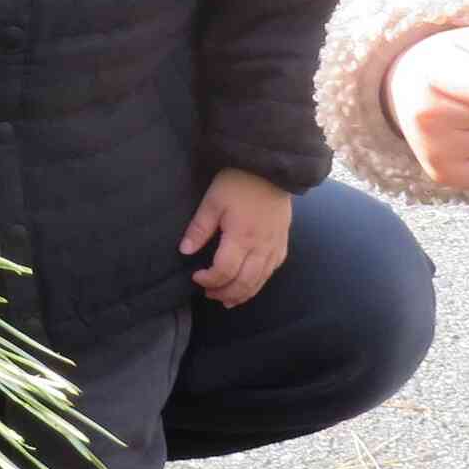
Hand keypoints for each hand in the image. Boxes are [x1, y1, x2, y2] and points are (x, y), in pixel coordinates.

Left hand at [182, 168, 290, 305]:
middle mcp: (261, 246)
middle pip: (244, 282)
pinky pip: (273, 270)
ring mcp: (275, 246)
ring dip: (243, 294)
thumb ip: (199, 228)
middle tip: (208, 294)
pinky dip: (260, 282)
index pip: (224, 271)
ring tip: (227, 300)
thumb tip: (185, 251)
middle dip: (224, 293)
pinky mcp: (283, 242)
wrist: (270, 168)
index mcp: (241, 237)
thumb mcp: (212, 201)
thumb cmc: (238, 182)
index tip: (195, 277)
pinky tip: (250, 285)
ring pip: (261, 280)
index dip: (209, 280)